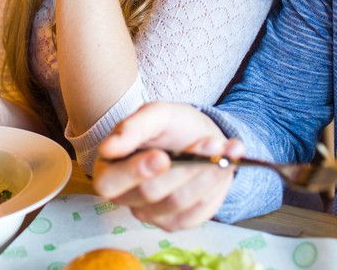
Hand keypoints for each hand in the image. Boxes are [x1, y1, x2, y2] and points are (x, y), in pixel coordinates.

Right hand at [92, 102, 242, 230]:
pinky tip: (228, 161)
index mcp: (109, 169)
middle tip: (209, 142)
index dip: (134, 173)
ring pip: (178, 201)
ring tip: (221, 146)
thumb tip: (108, 149)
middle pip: (150, 192)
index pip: (108, 183)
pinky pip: (198, 211)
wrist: (198, 137)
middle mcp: (126, 197)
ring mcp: (152, 213)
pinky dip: (216, 184)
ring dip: (206, 173)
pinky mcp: (178, 222)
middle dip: (184, 167)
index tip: (162, 157)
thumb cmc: (170, 126)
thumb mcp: (154, 115)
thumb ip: (132, 128)